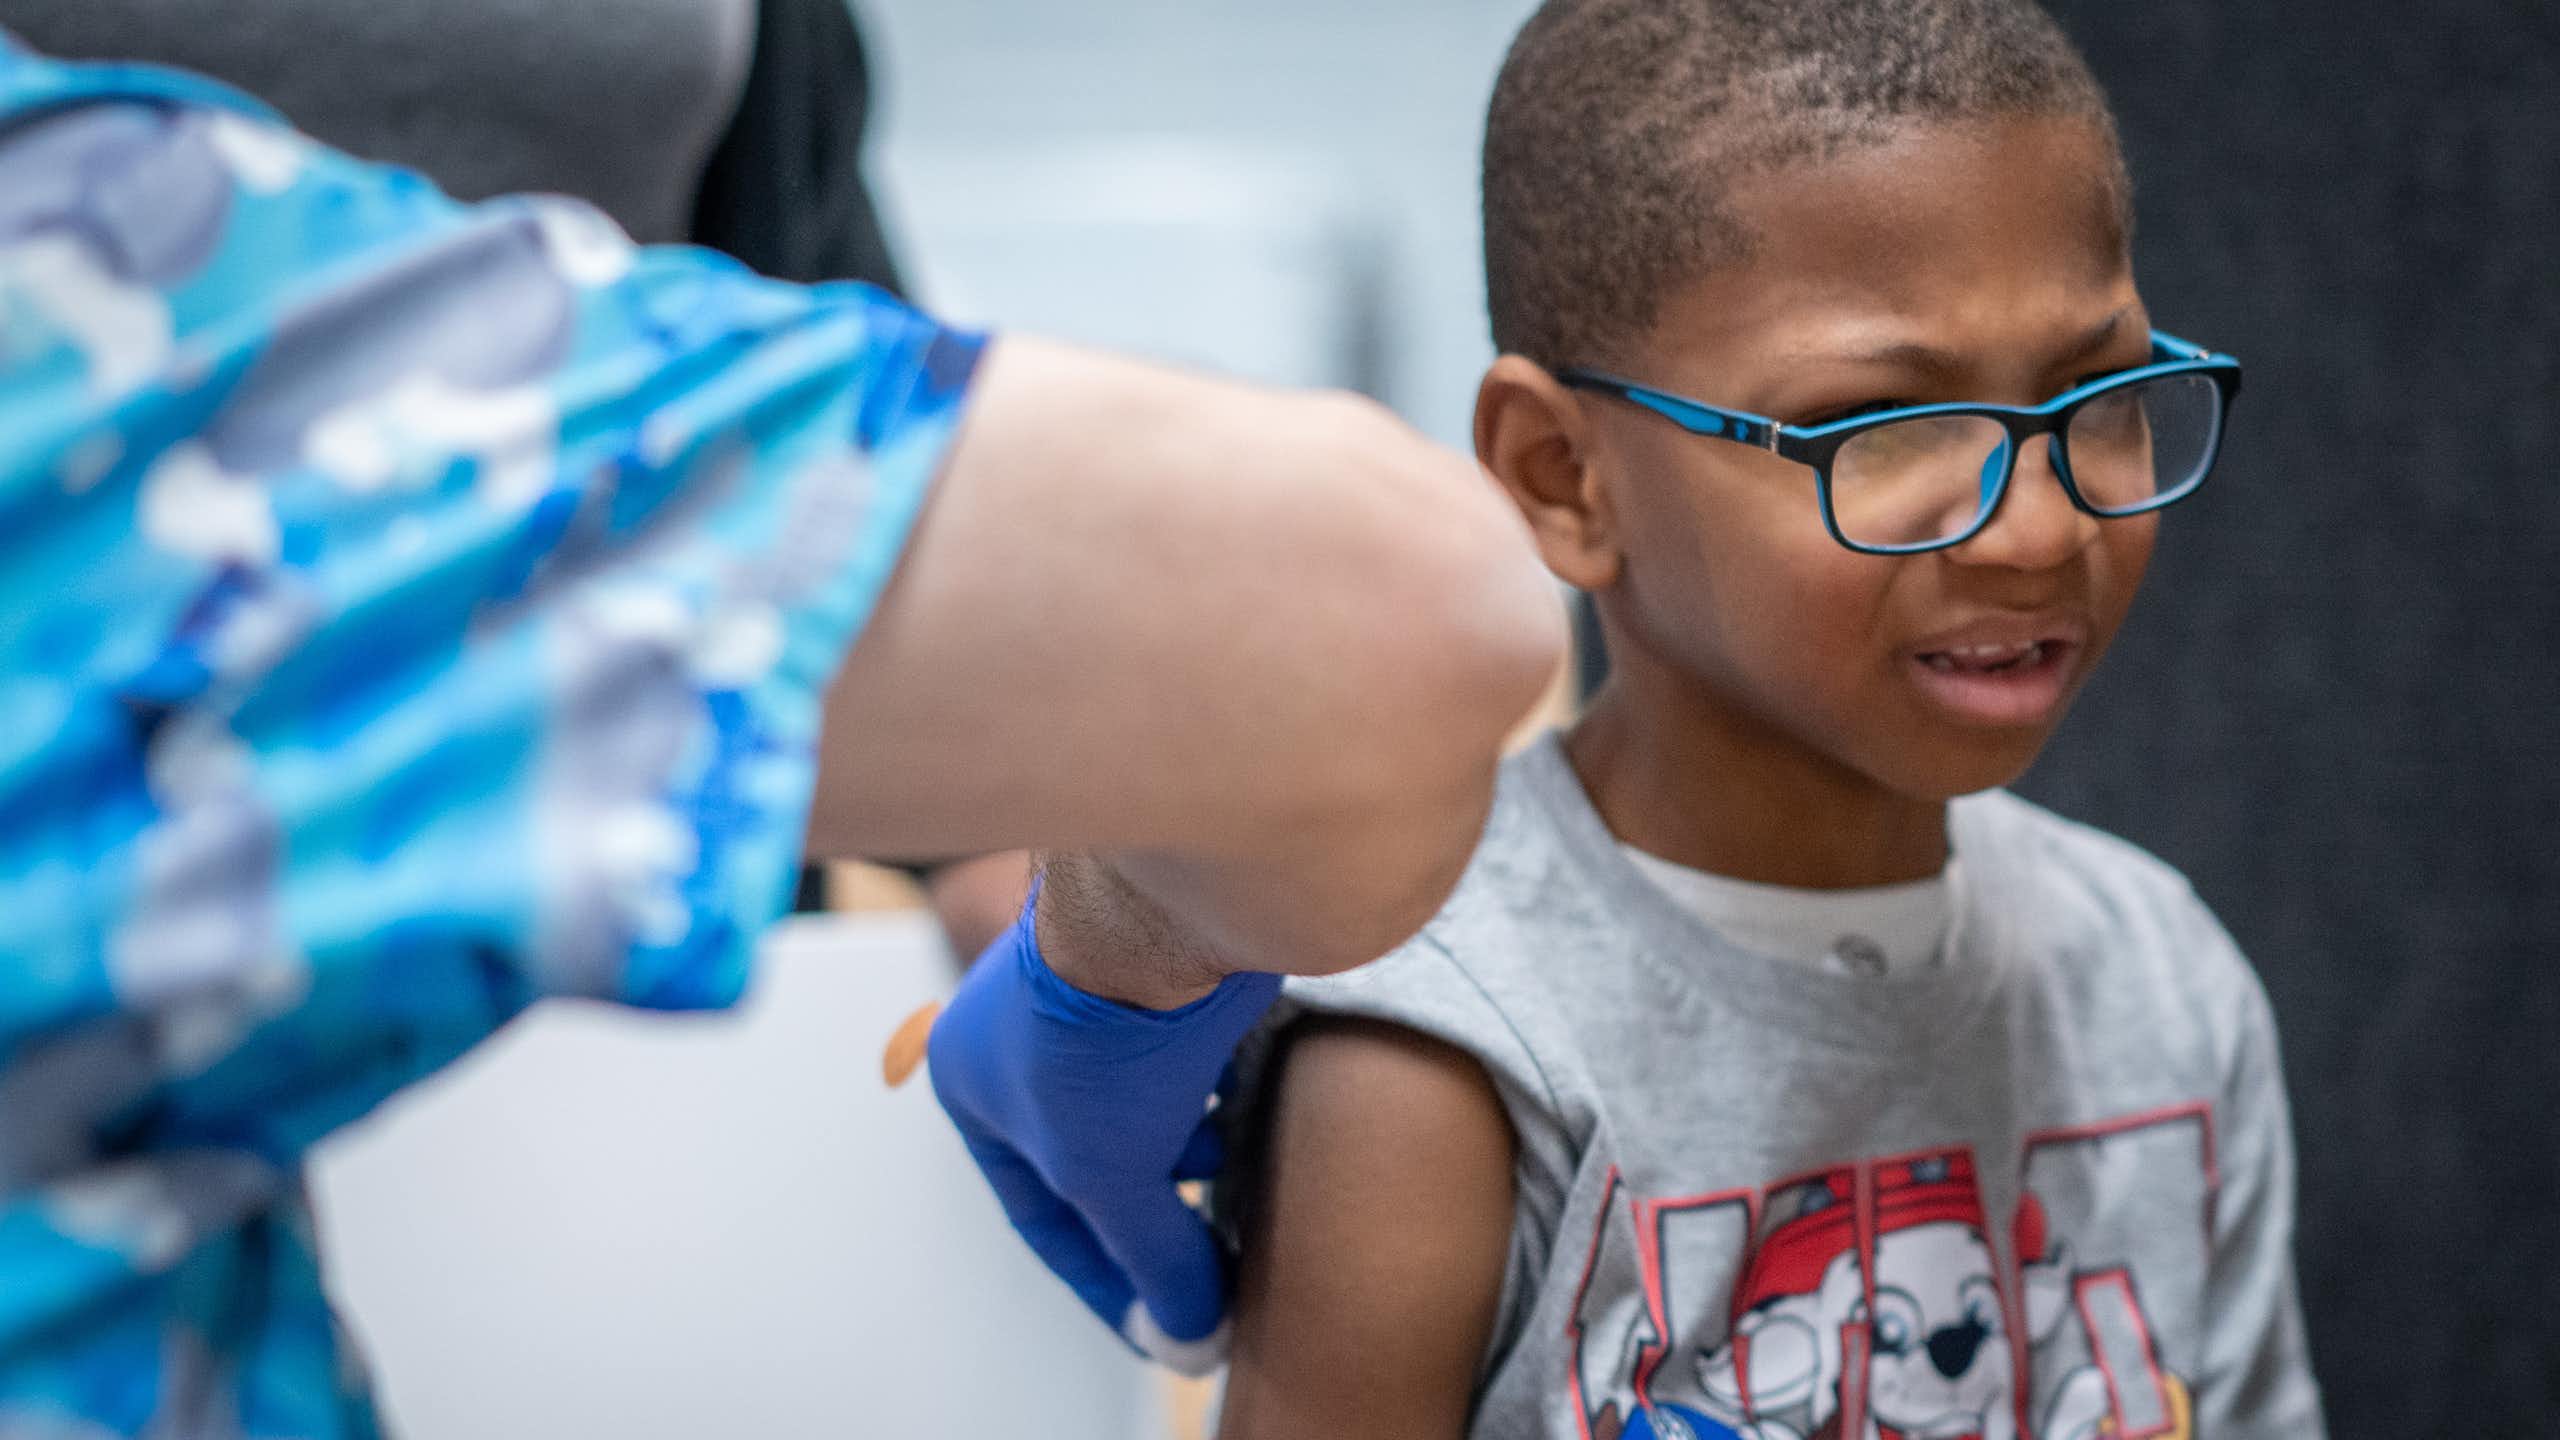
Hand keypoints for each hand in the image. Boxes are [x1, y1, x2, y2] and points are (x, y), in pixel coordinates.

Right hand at [926, 888, 1279, 1374]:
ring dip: (1187, 1142)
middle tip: (1207, 1255)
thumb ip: (1152, 1254)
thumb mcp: (1114, 1171)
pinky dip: (1212, 1083)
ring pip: (1143, 1093)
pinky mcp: (1158, 953)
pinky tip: (1248, 1098)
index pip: (1037, 1210)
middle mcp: (1020, 1026)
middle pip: (1092, 1150)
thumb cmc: (1101, 1028)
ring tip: (1234, 1171)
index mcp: (971, 1078)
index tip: (1154, 1319)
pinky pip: (1183, 1042)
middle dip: (1151, 1205)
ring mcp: (1089, 982)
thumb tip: (1189, 1327)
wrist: (1165, 897)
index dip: (1100, 1276)